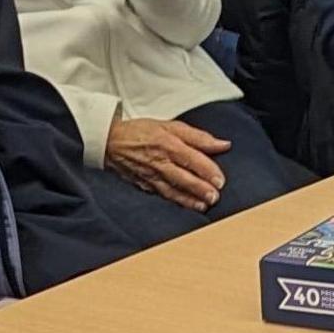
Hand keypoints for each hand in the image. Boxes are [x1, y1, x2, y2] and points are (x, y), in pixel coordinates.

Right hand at [104, 114, 230, 209]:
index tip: (220, 181)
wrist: (109, 142)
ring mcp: (151, 176)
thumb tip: (223, 145)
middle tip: (215, 197)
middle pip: (183, 178)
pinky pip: (162, 194)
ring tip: (203, 206)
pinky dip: (175, 202)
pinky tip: (186, 206)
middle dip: (200, 189)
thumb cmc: (142, 132)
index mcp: (168, 144)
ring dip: (189, 200)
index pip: (192, 159)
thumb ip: (199, 137)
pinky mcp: (144, 185)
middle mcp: (160, 162)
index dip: (207, 171)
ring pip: (173, 190)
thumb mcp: (171, 126)